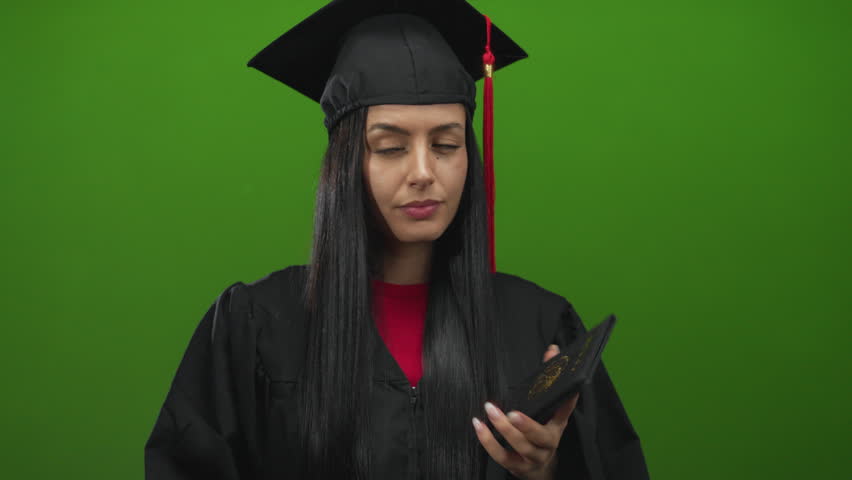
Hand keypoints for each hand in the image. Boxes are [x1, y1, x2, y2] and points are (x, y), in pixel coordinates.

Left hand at [472, 344, 579, 479]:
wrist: (539, 469)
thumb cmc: (538, 434)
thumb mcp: (546, 411)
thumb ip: (545, 380)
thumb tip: (551, 349)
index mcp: (556, 427)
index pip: (564, 411)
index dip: (568, 401)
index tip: (570, 389)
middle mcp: (548, 444)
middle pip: (540, 436)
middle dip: (527, 425)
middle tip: (512, 413)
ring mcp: (533, 457)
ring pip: (521, 446)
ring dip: (504, 430)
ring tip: (490, 411)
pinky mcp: (517, 467)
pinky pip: (501, 456)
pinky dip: (488, 441)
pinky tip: (479, 426)